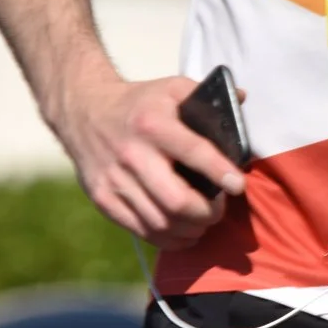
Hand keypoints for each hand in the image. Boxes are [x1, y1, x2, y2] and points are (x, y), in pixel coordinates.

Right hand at [46, 70, 244, 249]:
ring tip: (202, 223)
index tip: (238, 186)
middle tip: (218, 210)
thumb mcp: (171, 88)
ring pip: (160, 222)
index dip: (219, 172)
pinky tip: (182, 233)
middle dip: (206, 213)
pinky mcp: (102, 198)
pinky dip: (167, 239)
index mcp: (153, 123)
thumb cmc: (140, 102)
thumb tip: (244, 98)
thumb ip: (206, 95)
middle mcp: (132, 153)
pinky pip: (140, 230)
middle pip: (176, 201)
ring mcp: (114, 179)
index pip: (193, 151)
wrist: (83, 110)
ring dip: (189, 230)